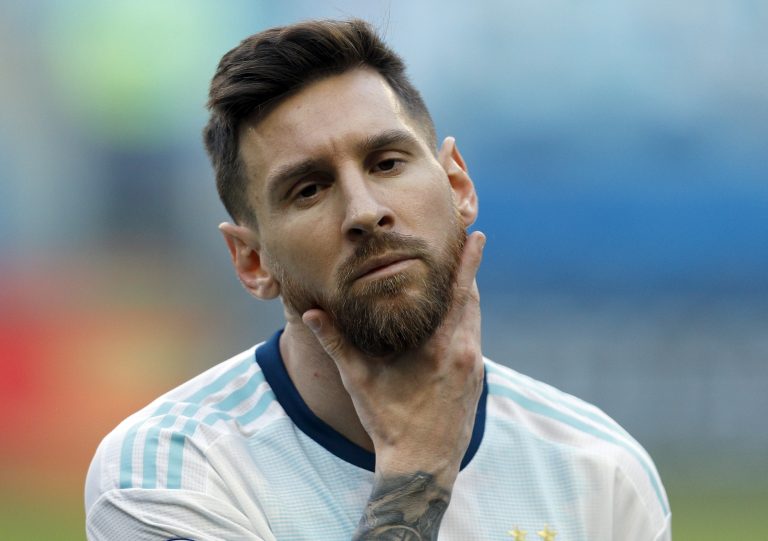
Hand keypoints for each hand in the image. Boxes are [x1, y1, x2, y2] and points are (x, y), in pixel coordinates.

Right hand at [302, 230, 485, 488]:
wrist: (423, 465)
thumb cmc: (389, 422)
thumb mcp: (359, 381)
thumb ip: (336, 343)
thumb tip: (310, 312)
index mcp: (438, 347)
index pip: (458, 293)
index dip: (468, 263)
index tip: (478, 237)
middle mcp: (464, 353)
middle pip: (471, 301)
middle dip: (468, 274)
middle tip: (468, 247)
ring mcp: (474, 368)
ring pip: (475, 321)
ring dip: (468, 298)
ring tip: (461, 278)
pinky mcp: (477, 382)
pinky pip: (474, 340)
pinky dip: (466, 323)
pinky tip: (454, 321)